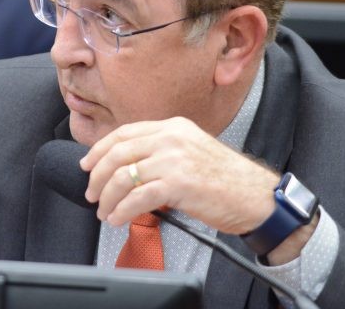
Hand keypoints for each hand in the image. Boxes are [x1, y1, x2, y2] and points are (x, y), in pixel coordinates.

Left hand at [80, 116, 279, 234]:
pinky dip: (122, 211)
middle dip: (98, 176)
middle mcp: (172, 138)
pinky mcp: (178, 184)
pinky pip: (137, 197)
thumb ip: (162, 151)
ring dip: (107, 198)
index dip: (100, 149)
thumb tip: (127, 167)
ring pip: (123, 176)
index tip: (87, 164)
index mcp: (174, 126)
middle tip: (92, 193)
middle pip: (118, 153)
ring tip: (105, 211)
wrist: (257, 196)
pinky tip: (118, 219)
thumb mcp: (192, 150)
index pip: (124, 133)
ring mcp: (174, 159)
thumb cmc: (227, 179)